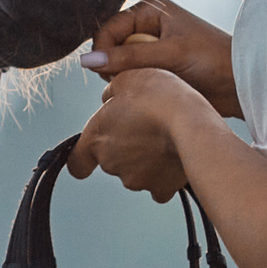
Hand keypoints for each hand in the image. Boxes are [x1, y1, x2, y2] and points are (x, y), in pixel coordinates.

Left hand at [68, 67, 201, 201]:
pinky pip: (158, 185)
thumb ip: (112, 92)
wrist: (190, 122)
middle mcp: (111, 163)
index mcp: (97, 138)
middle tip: (145, 126)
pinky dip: (163, 175)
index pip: (76, 163)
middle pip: (111, 160)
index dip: (82, 159)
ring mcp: (135, 179)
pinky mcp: (160, 188)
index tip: (88, 156)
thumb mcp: (127, 79)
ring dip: (144, 159)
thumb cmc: (157, 96)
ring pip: (135, 171)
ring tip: (164, 137)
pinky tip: (174, 157)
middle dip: (124, 147)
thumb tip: (111, 99)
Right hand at [81, 0, 240, 118]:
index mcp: (150, 10)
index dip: (104, 51)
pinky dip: (136, 86)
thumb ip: (128, 58)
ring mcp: (151, 48)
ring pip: (119, 66)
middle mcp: (147, 26)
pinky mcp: (156, 68)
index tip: (108, 73)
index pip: (108, 28)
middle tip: (135, 80)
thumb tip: (87, 61)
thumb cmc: (213, 60)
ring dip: (128, 78)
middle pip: (111, 48)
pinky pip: (132, 78)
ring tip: (147, 85)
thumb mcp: (170, 55)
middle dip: (117, 66)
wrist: (241, 83)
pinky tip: (150, 92)